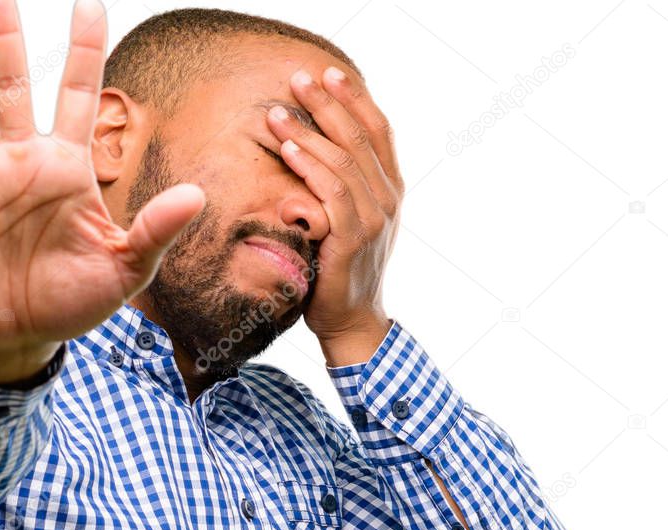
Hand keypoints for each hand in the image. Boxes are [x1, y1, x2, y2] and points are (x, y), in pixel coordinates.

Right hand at [0, 0, 204, 383]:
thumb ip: (154, 230)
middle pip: (12, 87)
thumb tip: (196, 197)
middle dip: (5, 39)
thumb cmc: (75, 298)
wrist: (24, 336)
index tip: (89, 2)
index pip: (79, 96)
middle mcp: (21, 162)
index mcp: (67, 167)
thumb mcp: (126, 268)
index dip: (83, 51)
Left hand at [266, 66, 403, 363]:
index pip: (377, 131)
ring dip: (309, 132)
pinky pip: (331, 193)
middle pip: (360, 137)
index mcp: (390, 188)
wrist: (350, 320)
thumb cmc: (339, 269)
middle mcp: (388, 198)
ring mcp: (375, 218)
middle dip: (328, 103)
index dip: (355, 98)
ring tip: (277, 113)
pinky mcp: (354, 239)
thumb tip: (316, 151)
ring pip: (344, 161)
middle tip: (299, 77)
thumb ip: (342, 188)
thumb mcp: (348, 221)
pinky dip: (309, 167)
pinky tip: (287, 149)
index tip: (328, 72)